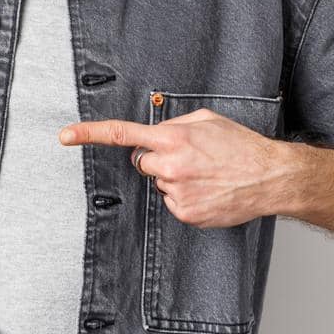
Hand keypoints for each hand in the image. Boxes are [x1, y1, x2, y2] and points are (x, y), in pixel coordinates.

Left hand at [59, 109, 296, 227]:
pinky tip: (207, 190)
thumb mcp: (206, 120)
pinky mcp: (186, 213)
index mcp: (172, 138)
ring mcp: (177, 192)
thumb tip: (156, 132)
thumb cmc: (240, 145)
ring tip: (206, 175)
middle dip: (156, 160)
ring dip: (175, 179)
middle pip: (141, 162)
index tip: (65, 136)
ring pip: (159, 183)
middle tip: (188, 159)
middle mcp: (170, 166)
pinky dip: (186, 196)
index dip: (89, 134)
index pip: (121, 134)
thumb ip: (175, 124)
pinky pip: (172, 202)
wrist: (269, 177)